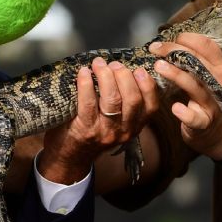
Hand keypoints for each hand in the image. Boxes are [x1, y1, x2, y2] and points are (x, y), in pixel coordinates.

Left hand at [39, 57, 160, 183]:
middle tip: (114, 64)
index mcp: (135, 127)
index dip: (148, 85)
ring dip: (106, 76)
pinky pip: (89, 102)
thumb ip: (124, 104)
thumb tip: (123, 68)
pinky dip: (86, 84)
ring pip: (113, 99)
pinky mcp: (86, 129)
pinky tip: (84, 73)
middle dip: (124, 75)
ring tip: (99, 64)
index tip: (139, 69)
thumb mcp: (116, 124)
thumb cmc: (92, 133)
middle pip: (132, 99)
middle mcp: (124, 131)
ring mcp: (105, 131)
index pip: (151, 107)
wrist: (69, 157)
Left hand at [148, 33, 221, 160]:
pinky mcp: (204, 122)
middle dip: (174, 51)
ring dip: (175, 74)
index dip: (186, 38)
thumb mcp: (210, 76)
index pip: (207, 46)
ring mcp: (213, 104)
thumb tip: (171, 43)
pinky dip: (185, 113)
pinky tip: (175, 108)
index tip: (168, 39)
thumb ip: (196, 61)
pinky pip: (195, 118)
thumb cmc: (210, 97)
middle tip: (154, 49)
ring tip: (158, 66)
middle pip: (197, 61)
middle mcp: (220, 84)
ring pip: (194, 85)